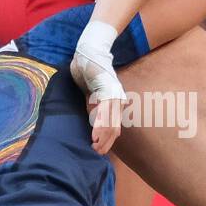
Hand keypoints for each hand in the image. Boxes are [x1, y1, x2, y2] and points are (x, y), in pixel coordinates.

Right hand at [71, 20, 126, 154]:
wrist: (90, 52)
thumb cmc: (89, 73)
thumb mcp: (91, 95)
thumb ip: (93, 107)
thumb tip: (91, 122)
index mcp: (113, 103)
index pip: (113, 127)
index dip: (107, 141)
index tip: (99, 152)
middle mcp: (116, 101)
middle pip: (114, 128)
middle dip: (106, 143)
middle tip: (96, 154)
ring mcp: (112, 95)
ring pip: (110, 122)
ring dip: (102, 137)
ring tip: (95, 148)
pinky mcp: (106, 89)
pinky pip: (104, 110)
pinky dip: (99, 124)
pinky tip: (94, 134)